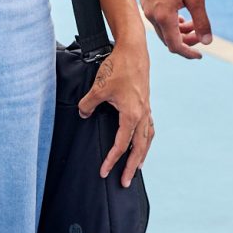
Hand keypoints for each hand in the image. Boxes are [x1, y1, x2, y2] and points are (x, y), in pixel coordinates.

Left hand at [77, 36, 151, 188]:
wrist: (134, 49)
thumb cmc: (117, 67)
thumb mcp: (98, 87)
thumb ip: (88, 104)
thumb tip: (83, 114)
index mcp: (132, 114)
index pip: (121, 145)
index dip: (112, 160)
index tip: (104, 172)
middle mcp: (142, 114)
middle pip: (139, 148)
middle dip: (132, 167)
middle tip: (125, 183)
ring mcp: (146, 108)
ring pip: (147, 138)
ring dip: (142, 154)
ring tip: (137, 167)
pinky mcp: (145, 102)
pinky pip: (149, 126)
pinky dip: (146, 138)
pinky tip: (142, 141)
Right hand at [141, 0, 211, 57]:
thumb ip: (202, 21)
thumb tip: (207, 42)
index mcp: (163, 16)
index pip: (175, 45)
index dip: (189, 53)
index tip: (200, 55)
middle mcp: (151, 15)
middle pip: (168, 40)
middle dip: (186, 41)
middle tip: (201, 35)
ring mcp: (146, 9)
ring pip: (163, 30)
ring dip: (178, 32)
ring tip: (193, 25)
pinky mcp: (145, 2)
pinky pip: (158, 20)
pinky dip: (170, 23)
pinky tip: (181, 17)